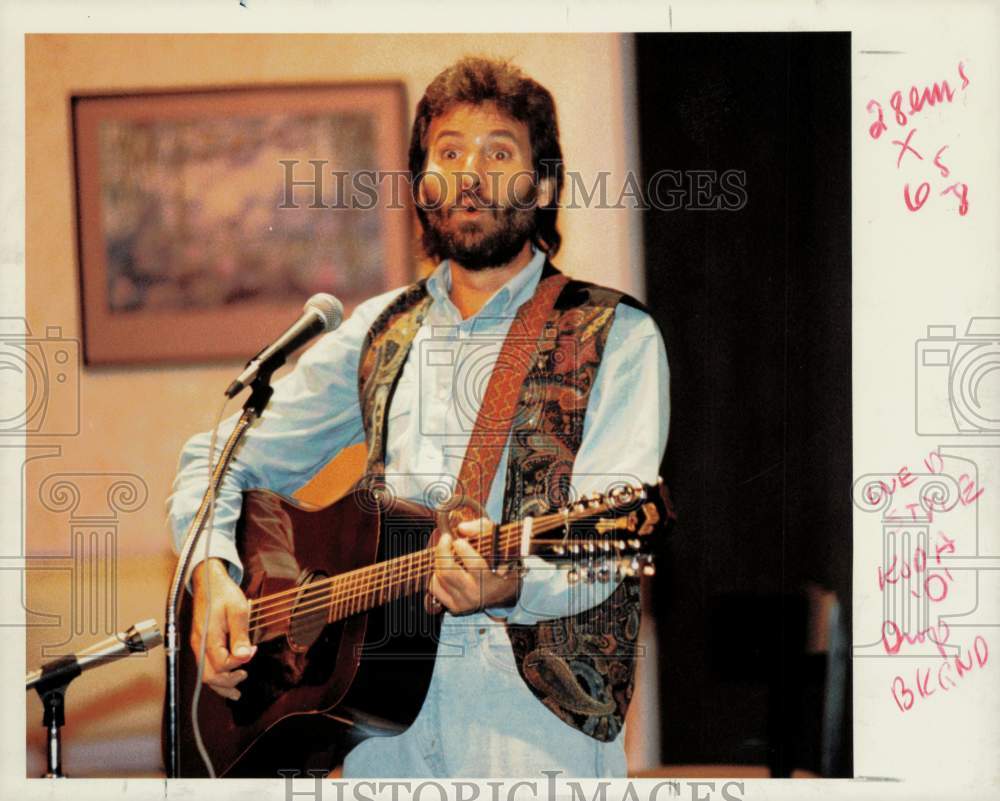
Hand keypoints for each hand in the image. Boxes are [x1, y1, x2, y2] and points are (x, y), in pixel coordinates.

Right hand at [190, 558, 256, 699]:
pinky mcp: (200, 643)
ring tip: (236, 692)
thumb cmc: (223, 594)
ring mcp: (197, 645)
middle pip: (209, 675)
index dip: (239, 663)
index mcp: (208, 637)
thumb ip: (240, 635)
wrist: (209, 582)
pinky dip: (216, 676)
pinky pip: (205, 665)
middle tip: (244, 677)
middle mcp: (199, 645)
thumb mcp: (238, 611)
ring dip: (221, 684)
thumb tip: (244, 657)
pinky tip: (226, 679)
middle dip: (227, 682)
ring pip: (205, 674)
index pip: (222, 663)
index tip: (252, 652)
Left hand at [428, 518, 521, 614]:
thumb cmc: (500, 565)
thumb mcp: (499, 544)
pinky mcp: (454, 607)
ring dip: (439, 560)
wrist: (503, 595)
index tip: (459, 540)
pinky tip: (442, 567)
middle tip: (445, 539)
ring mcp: (463, 602)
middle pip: (448, 571)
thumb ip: (483, 529)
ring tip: (445, 550)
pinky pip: (435, 588)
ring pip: (439, 578)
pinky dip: (435, 574)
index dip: (463, 549)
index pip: (474, 564)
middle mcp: (476, 594)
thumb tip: (461, 528)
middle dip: (442, 550)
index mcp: (491, 580)